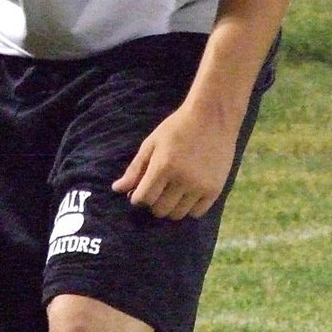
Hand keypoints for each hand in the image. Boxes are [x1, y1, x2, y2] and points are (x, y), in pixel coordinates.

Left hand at [111, 102, 238, 220]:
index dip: (137, 198)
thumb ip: (135, 168)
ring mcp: (200, 186)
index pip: (144, 198)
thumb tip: (116, 189)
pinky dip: (188, 209)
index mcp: (163, 166)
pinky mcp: (215, 189)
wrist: (212, 117)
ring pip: (177, 214)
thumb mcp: (152, 143)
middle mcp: (183, 179)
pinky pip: (197, 213)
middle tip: (155, 191)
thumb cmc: (177, 128)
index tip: (139, 193)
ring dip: (169, 208)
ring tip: (170, 194)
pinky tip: (186, 196)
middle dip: (152, 203)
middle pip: (160, 209)